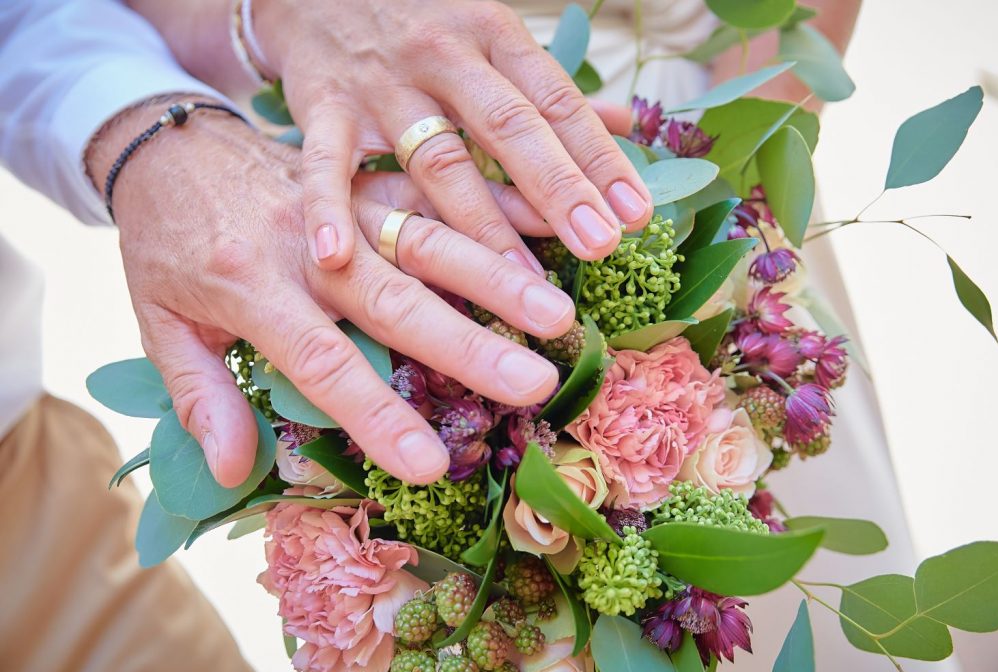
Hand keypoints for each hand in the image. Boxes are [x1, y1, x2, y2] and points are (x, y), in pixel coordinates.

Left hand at [87, 100, 574, 487]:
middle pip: (395, 302)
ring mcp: (345, 204)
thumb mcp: (158, 322)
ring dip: (496, 276)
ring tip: (557, 312)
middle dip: (467, 345)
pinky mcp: (367, 175)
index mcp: (252, 289)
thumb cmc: (166, 244)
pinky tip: (545, 219)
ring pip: (427, 241)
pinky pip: (434, 188)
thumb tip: (233, 469)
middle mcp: (310, 247)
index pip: (323, 362)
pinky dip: (490, 204)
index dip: (375, 414)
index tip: (429, 466)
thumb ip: (198, 394)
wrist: (168, 143)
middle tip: (535, 382)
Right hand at [251, 0, 653, 268]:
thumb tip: (626, 125)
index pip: (556, 101)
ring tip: (520, 281)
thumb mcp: (490, 36)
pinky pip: (326, 162)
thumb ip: (550, 89)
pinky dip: (328, 209)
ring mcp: (382, 83)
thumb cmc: (423, 22)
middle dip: (557, 189)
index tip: (635, 214)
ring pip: (436, 159)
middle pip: (509, 127)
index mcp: (494, 34)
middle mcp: (444, 55)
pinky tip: (338, 258)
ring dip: (481, 223)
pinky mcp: (323, 105)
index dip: (599, 158)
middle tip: (599, 246)